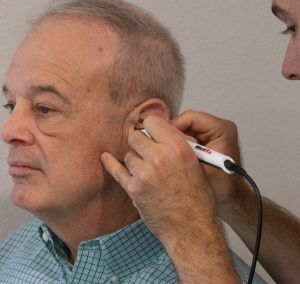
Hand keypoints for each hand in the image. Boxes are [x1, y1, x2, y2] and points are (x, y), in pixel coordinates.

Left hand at [101, 115, 217, 243]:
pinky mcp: (133, 188)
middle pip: (135, 136)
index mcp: (177, 147)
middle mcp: (159, 156)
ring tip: (146, 170)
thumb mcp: (195, 163)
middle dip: (140, 142)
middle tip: (146, 151)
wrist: (191, 226)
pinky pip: (117, 170)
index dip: (150, 127)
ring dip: (135, 159)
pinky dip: (111, 163)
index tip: (150, 132)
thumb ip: (177, 144)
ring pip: (128, 154)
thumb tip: (160, 132)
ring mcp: (143, 173)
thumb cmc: (197, 196)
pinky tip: (105, 157)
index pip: (152, 122)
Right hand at [171, 110, 252, 219]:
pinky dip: (181, 145)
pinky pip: (188, 136)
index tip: (162, 140)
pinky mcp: (208, 138)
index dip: (172, 128)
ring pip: (185, 128)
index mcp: (222, 129)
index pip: (189, 117)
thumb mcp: (199, 169)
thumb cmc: (222, 187)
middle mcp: (218, 127)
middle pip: (186, 121)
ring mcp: (213, 132)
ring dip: (177, 141)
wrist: (231, 197)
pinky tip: (178, 157)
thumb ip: (183, 153)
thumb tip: (164, 140)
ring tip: (172, 156)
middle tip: (165, 150)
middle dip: (173, 135)